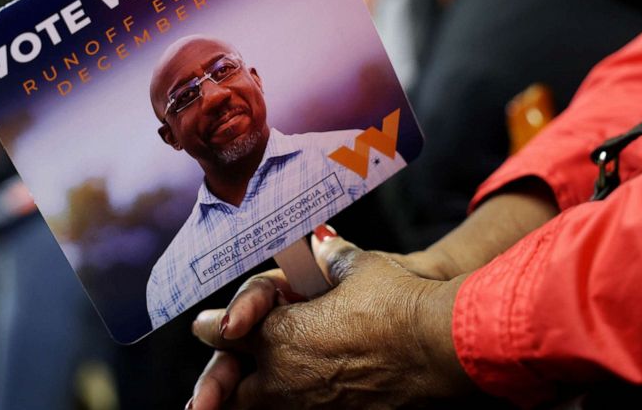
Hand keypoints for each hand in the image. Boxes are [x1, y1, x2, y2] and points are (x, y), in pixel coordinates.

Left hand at [189, 228, 472, 408]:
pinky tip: (294, 404)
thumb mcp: (358, 267)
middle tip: (201, 397)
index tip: (205, 326)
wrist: (440, 347)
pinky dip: (290, 408)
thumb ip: (330, 258)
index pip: (226, 332)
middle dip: (217, 387)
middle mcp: (284, 379)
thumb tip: (322, 247)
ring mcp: (310, 407)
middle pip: (233, 390)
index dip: (212, 327)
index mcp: (278, 336)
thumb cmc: (397, 301)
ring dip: (248, 404)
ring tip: (234, 405)